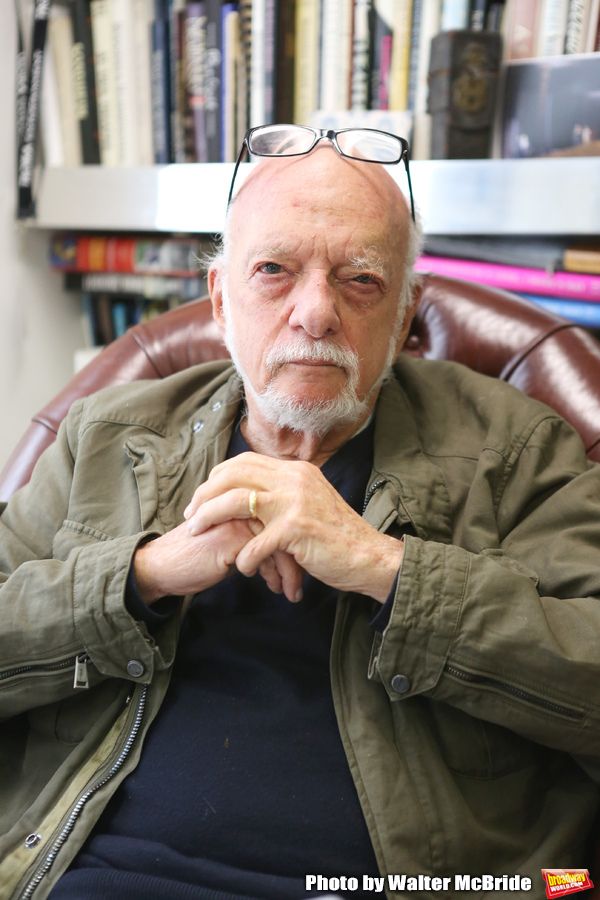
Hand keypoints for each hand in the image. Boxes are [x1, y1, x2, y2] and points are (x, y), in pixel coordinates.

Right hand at [133, 517, 301, 603]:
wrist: (163, 567)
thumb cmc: (197, 557)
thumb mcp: (233, 544)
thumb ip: (256, 538)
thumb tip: (289, 552)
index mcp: (244, 499)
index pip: (285, 516)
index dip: (296, 544)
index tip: (302, 567)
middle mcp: (243, 503)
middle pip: (287, 527)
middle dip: (298, 559)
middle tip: (300, 585)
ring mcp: (238, 517)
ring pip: (280, 540)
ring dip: (289, 571)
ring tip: (291, 592)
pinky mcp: (232, 535)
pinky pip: (267, 553)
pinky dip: (275, 574)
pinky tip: (277, 589)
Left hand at [184, 452, 403, 602]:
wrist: (368, 556)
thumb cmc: (337, 537)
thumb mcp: (310, 501)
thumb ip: (285, 493)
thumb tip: (252, 493)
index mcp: (295, 470)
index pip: (243, 462)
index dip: (216, 478)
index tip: (201, 498)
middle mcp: (293, 478)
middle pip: (232, 475)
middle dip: (204, 495)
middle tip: (190, 516)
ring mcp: (294, 501)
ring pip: (235, 501)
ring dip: (209, 517)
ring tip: (197, 533)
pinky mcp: (296, 528)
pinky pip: (255, 542)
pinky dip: (244, 558)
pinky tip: (244, 568)